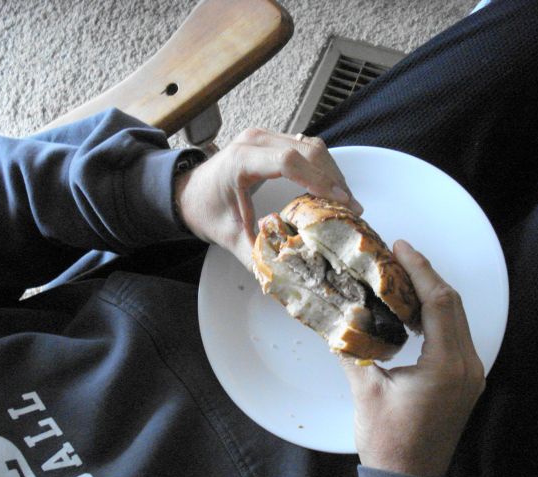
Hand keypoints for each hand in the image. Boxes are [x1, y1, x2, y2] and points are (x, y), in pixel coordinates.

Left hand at [174, 128, 362, 268]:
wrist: (186, 192)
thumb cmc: (204, 209)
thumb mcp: (228, 237)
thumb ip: (254, 257)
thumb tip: (282, 277)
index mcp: (240, 160)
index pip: (288, 162)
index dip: (318, 180)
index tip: (339, 201)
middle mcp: (255, 141)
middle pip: (307, 150)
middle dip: (333, 178)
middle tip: (352, 207)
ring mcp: (264, 137)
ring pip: (310, 145)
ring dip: (332, 171)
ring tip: (346, 200)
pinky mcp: (271, 141)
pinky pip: (305, 146)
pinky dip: (322, 165)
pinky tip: (331, 187)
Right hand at [342, 240, 485, 476]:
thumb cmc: (388, 441)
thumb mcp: (366, 391)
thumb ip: (352, 349)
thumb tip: (336, 318)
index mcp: (446, 367)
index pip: (440, 303)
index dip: (421, 270)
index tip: (402, 248)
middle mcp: (466, 367)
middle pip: (453, 305)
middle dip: (427, 275)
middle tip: (401, 254)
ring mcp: (469, 375)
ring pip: (457, 318)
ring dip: (433, 293)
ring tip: (404, 275)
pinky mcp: (463, 381)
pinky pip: (455, 335)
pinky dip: (437, 315)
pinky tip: (414, 309)